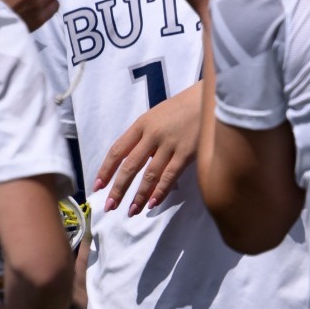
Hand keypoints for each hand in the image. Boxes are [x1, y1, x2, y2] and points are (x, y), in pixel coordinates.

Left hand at [97, 87, 200, 214]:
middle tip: (109, 206)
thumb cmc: (183, 107)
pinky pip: (170, 176)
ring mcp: (170, 144)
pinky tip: (152, 203)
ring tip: (131, 211)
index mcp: (142, 124)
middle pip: (130, 166)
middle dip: (118, 189)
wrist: (211, 97)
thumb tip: (135, 163)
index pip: (118, 150)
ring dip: (138, 196)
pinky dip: (160, 191)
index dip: (106, 170)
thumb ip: (145, 136)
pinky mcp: (187, 152)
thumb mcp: (157, 116)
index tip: (98, 186)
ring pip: (149, 175)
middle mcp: (152, 134)